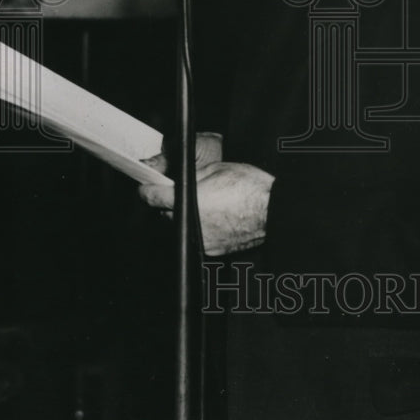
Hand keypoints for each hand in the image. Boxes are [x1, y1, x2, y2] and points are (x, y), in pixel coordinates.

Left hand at [139, 133, 273, 255]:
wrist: (272, 209)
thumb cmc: (249, 188)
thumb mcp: (215, 169)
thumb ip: (189, 176)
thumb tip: (174, 180)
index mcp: (187, 200)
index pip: (152, 198)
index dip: (147, 190)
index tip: (146, 188)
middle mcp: (190, 224)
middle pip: (165, 214)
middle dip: (169, 203)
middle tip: (181, 191)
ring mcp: (201, 240)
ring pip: (181, 227)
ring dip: (185, 216)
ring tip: (204, 203)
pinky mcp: (214, 250)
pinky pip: (197, 237)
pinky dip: (200, 228)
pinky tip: (216, 216)